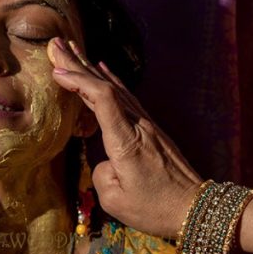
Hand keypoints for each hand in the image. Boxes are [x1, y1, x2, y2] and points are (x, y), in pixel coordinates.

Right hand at [48, 38, 200, 237]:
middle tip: (56, 44)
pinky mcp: (151, 129)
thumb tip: (106, 160)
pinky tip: (102, 68)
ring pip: (116, 88)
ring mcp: (147, 125)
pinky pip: (126, 97)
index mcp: (125, 141)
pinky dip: (110, 80)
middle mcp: (137, 126)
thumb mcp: (116, 201)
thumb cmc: (155, 209)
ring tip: (73, 49)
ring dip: (91, 68)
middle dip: (78, 64)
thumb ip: (101, 174)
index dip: (78, 81)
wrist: (196, 208)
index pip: (102, 99)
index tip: (56, 72)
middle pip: (105, 86)